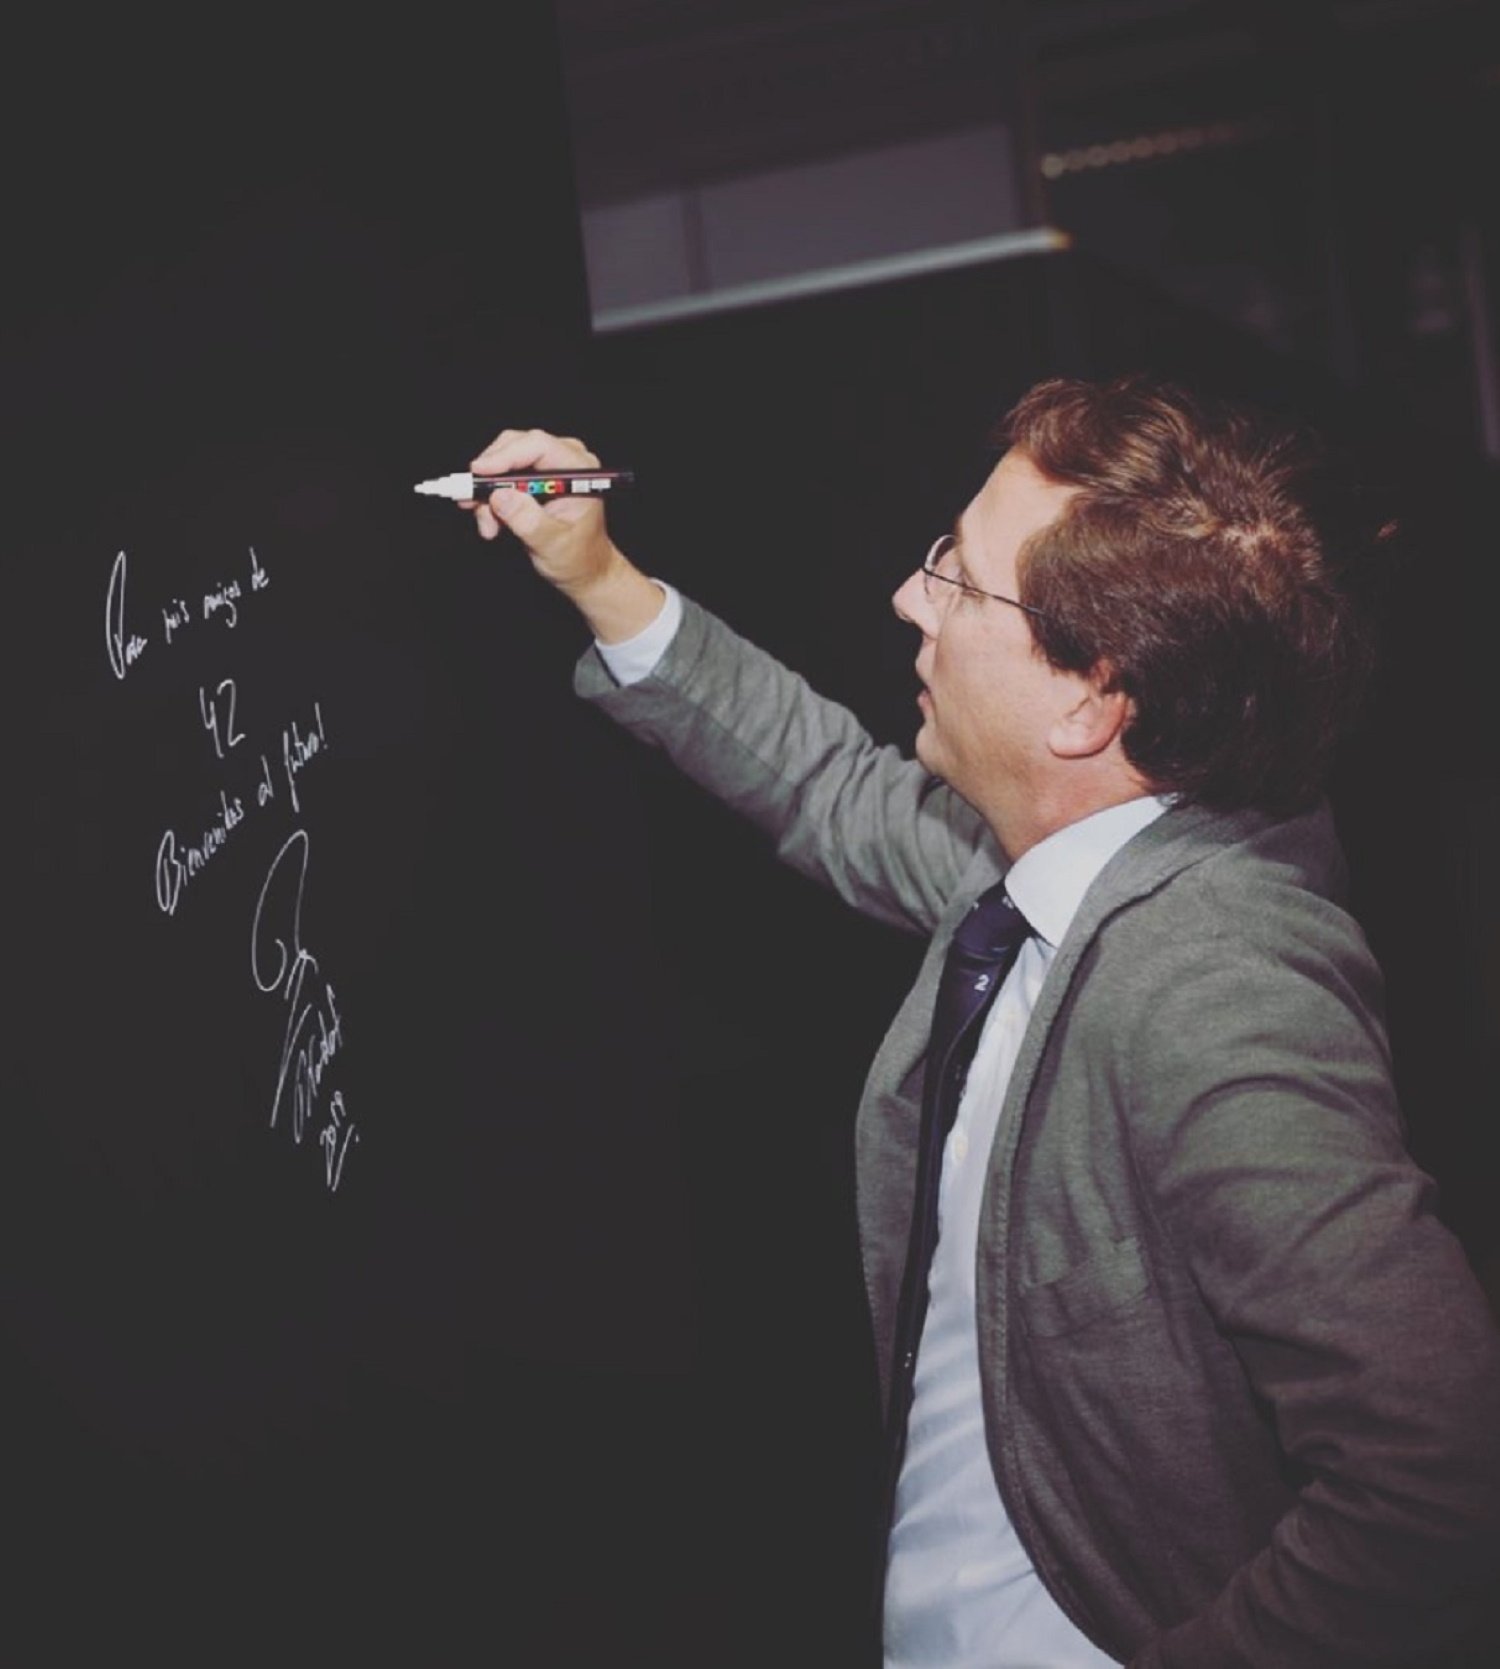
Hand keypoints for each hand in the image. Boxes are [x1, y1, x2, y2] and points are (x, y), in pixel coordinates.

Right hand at [462, 426, 664, 643]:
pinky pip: (501, 478)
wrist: (583, 570)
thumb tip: (500, 496)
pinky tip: (491, 524)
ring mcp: (547, 467)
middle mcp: (564, 460)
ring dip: (487, 494)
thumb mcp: (553, 544)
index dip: (505, 456)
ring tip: (488, 527)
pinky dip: (490, 500)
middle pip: (515, 446)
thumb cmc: (578, 558)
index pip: (538, 446)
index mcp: (579, 469)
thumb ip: (528, 520)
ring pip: (503, 463)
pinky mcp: (532, 479)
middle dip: (489, 476)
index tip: (478, 473)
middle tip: (470, 502)